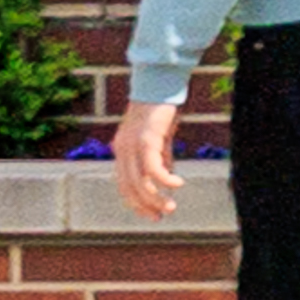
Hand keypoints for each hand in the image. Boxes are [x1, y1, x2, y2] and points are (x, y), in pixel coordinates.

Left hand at [111, 94, 189, 220]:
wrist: (160, 83)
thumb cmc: (160, 108)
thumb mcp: (159, 138)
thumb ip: (161, 157)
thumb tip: (167, 178)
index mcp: (121, 151)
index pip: (124, 186)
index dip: (137, 203)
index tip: (153, 214)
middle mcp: (122, 151)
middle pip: (129, 188)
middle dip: (145, 205)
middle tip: (162, 216)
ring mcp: (132, 146)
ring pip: (139, 183)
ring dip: (155, 199)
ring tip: (171, 207)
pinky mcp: (146, 140)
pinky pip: (153, 168)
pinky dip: (164, 180)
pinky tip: (178, 185)